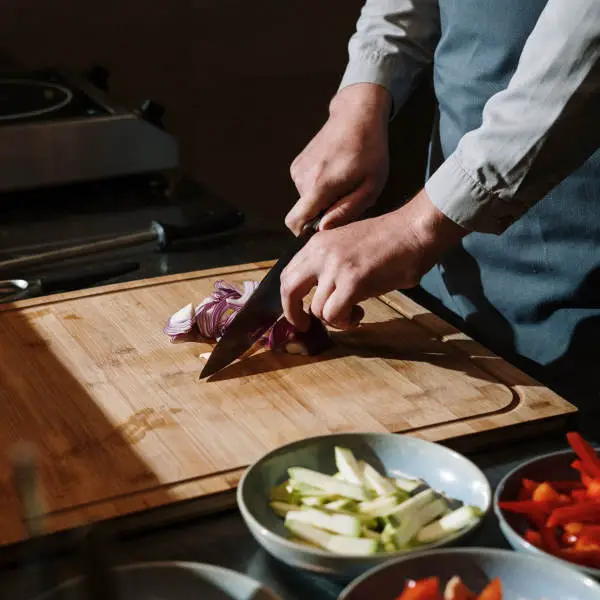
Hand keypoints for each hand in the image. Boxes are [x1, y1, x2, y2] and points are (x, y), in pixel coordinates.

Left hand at [280, 189, 466, 329]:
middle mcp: (320, 253)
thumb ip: (329, 263)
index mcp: (317, 243)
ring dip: (335, 319)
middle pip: (289, 291)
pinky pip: (335, 314)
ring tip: (354, 312)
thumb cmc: (390, 240)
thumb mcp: (347, 244)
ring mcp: (335, 267)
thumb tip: (319, 292)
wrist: (415, 230)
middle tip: (306, 325)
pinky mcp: (353, 281)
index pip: (287, 274)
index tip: (299, 312)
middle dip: (294, 315)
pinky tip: (359, 313)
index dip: (288, 299)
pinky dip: (345, 321)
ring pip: (317, 309)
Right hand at [285, 83, 391, 235]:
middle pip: (305, 213)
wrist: (356, 115)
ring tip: (345, 184)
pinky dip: (319, 188)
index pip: (295, 222)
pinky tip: (336, 175)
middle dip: (323, 214)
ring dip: (324, 200)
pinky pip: (305, 188)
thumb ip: (347, 211)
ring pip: (306, 201)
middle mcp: (302, 177)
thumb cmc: (370, 151)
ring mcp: (297, 169)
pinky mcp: (297, 164)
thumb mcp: (371, 186)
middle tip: (347, 199)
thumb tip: (323, 229)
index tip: (323, 232)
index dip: (304, 234)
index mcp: (320, 185)